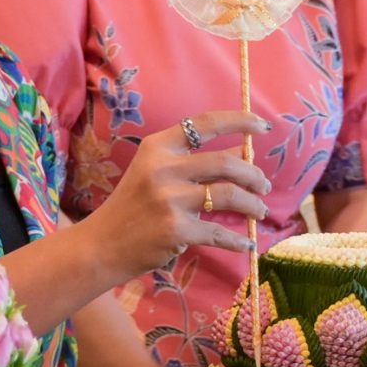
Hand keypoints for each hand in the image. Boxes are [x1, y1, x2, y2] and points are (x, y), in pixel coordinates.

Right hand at [85, 109, 272, 279]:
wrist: (102, 245)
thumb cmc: (132, 207)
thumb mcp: (153, 172)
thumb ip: (190, 161)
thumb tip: (242, 154)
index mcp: (158, 147)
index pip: (205, 124)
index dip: (239, 121)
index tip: (262, 126)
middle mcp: (163, 168)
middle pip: (226, 162)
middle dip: (254, 174)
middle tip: (264, 185)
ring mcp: (170, 200)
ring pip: (229, 195)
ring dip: (253, 204)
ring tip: (260, 211)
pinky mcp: (176, 230)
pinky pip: (219, 233)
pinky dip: (238, 241)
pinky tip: (246, 244)